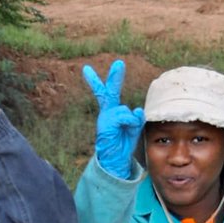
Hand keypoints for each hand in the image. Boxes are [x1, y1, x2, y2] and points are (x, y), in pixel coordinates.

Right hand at [84, 60, 144, 178]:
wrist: (114, 160)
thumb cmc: (123, 143)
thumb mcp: (133, 128)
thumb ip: (136, 117)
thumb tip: (136, 110)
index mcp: (112, 111)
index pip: (107, 93)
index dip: (103, 80)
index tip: (86, 69)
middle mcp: (107, 112)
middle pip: (109, 91)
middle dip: (114, 77)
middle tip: (119, 63)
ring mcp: (105, 117)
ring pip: (125, 110)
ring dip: (131, 121)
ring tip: (126, 131)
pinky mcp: (106, 123)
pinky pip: (124, 116)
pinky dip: (129, 122)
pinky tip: (125, 128)